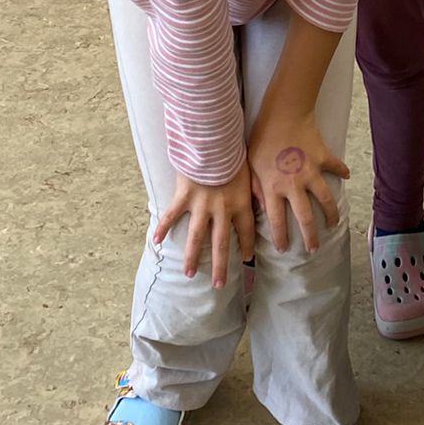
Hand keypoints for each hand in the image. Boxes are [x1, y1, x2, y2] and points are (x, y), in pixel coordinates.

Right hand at [154, 160, 255, 288]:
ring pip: (197, 237)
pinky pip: (172, 215)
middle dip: (221, 266)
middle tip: (219, 285)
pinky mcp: (184, 196)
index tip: (248, 259)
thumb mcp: (252, 171)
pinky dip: (163, 228)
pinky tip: (157, 242)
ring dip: (193, 257)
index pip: (246, 231)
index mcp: (240, 203)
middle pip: (221, 244)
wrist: (215, 138)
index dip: (247, 246)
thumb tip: (266, 202)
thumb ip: (256, 189)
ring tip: (190, 274)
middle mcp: (221, 210)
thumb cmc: (235, 151)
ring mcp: (201, 205)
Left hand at [246, 111, 350, 254]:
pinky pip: (336, 167)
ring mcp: (311, 172)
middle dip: (310, 237)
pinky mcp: (323, 158)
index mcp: (273, 187)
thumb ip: (254, 187)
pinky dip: (341, 171)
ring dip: (331, 213)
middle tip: (314, 249)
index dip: (281, 238)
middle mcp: (294, 184)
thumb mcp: (250, 164)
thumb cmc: (261, 137)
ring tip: (333, 223)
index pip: (277, 221)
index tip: (284, 249)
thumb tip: (257, 207)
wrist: (283, 113)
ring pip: (326, 199)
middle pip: (305, 217)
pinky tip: (346, 176)